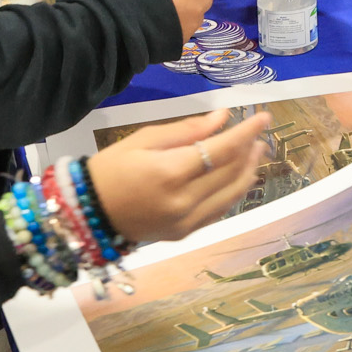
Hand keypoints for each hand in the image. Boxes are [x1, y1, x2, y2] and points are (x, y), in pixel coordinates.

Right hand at [87, 109, 272, 244]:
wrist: (87, 214)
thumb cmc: (111, 168)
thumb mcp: (143, 139)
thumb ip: (187, 130)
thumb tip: (222, 118)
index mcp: (171, 173)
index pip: (222, 150)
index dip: (247, 132)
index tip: (264, 117)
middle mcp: (184, 201)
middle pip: (231, 172)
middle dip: (250, 149)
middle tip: (260, 132)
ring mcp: (186, 222)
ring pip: (231, 194)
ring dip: (248, 170)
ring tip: (256, 151)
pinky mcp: (184, 234)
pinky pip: (219, 210)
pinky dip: (233, 191)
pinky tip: (239, 176)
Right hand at [155, 0, 219, 38]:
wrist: (136, 22)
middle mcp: (199, 7)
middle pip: (208, 0)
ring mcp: (194, 24)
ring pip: (198, 17)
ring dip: (190, 14)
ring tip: (171, 15)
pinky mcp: (186, 38)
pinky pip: (188, 29)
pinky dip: (181, 27)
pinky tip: (167, 26)